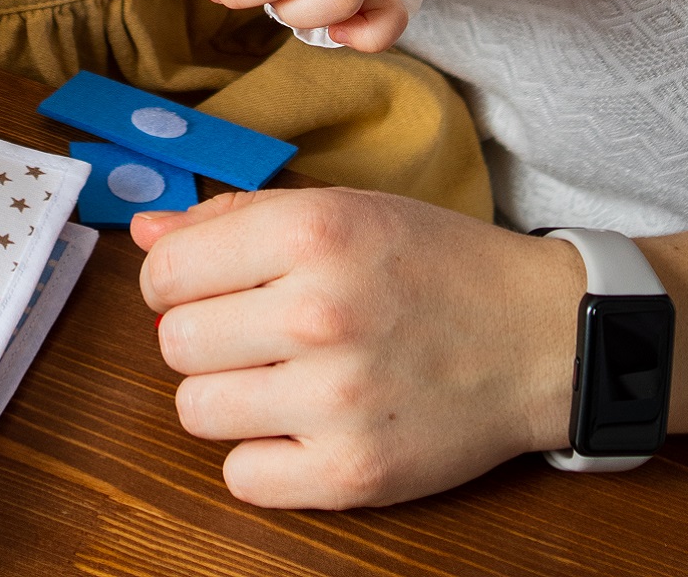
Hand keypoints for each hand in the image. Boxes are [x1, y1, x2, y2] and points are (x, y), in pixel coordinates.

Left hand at [133, 192, 687, 509]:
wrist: (540, 335)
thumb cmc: (433, 263)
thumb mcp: (340, 209)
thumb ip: (234, 218)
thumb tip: (147, 235)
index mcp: (311, 231)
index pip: (166, 272)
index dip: (174, 280)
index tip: (206, 285)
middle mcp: (318, 312)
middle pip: (175, 342)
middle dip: (202, 335)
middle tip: (251, 331)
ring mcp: (335, 400)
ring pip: (196, 411)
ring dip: (226, 396)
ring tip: (277, 377)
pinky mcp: (354, 473)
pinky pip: (242, 478)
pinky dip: (260, 457)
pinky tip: (300, 425)